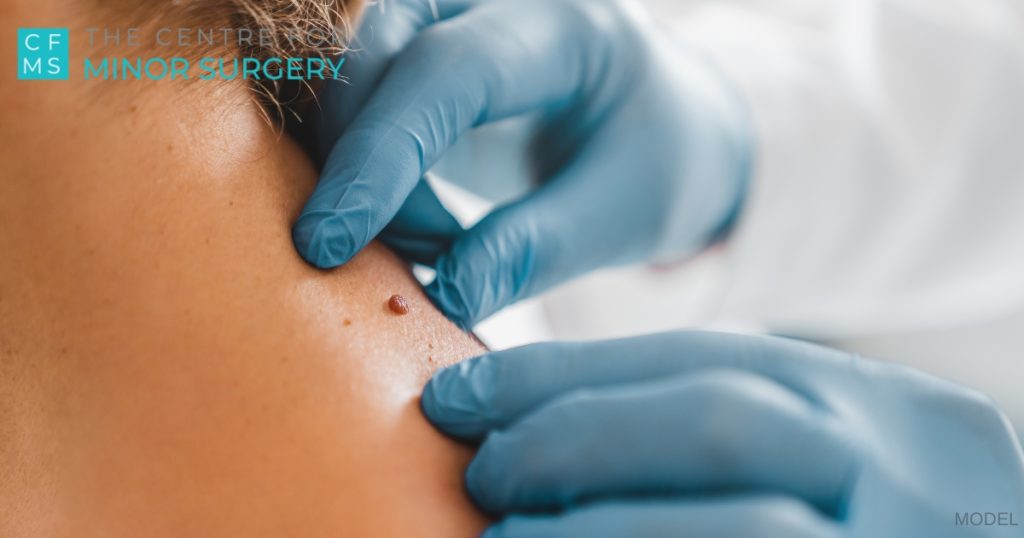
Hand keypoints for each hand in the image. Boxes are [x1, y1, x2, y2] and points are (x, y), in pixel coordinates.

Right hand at [293, 0, 751, 328]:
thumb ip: (536, 249)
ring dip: (358, 167)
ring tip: (430, 242)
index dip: (381, 155)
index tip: (331, 244)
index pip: (448, 71)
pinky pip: (361, 95)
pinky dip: (363, 164)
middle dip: (362, 163)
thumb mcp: (623, 214)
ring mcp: (454, 14)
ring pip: (351, 68)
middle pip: (375, 50)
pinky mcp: (427, 49)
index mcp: (564, 28)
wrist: (667, 125)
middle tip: (413, 256)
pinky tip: (413, 218)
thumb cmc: (658, 164)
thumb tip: (446, 295)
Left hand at [421, 332, 1023, 536]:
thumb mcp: (826, 454)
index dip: (566, 372)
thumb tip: (544, 429)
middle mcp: (900, 469)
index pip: (706, 361)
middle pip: (719, 419)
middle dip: (577, 434)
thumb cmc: (870, 515)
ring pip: (745, 525)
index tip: (463, 394)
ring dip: (598, 528)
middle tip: (482, 467)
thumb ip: (725, 429)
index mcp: (881, 407)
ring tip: (504, 536)